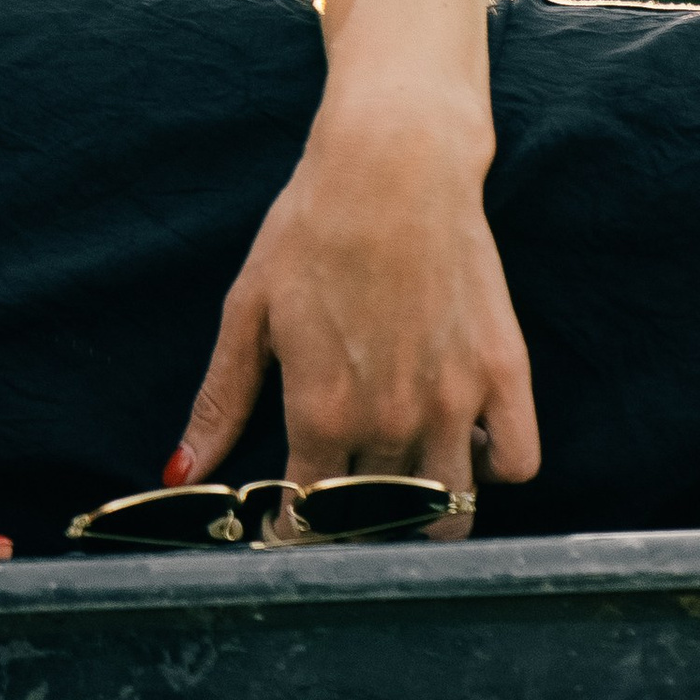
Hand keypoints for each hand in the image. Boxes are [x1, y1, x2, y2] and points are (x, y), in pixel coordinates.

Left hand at [178, 96, 538, 533]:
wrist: (392, 165)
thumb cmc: (310, 229)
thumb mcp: (249, 311)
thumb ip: (221, 401)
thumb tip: (181, 473)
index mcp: (321, 410)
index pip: (308, 519)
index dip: (293, 534)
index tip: (287, 531)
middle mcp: (392, 418)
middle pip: (377, 521)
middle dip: (352, 527)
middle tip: (342, 504)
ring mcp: (455, 401)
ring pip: (450, 513)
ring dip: (423, 516)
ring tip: (400, 484)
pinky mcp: (505, 374)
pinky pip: (518, 464)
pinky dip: (492, 469)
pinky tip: (461, 441)